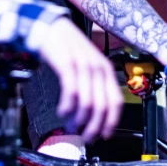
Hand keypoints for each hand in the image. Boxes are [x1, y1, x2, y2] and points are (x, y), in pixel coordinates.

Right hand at [37, 17, 122, 142]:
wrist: (50, 28)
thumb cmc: (68, 51)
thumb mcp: (87, 67)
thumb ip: (93, 87)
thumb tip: (93, 117)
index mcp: (107, 70)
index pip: (116, 102)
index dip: (111, 123)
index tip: (104, 136)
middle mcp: (98, 68)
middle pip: (102, 107)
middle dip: (93, 128)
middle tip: (85, 138)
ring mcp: (84, 65)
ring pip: (88, 103)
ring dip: (79, 121)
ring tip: (71, 127)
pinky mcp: (68, 64)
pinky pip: (72, 92)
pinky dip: (67, 107)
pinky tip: (62, 112)